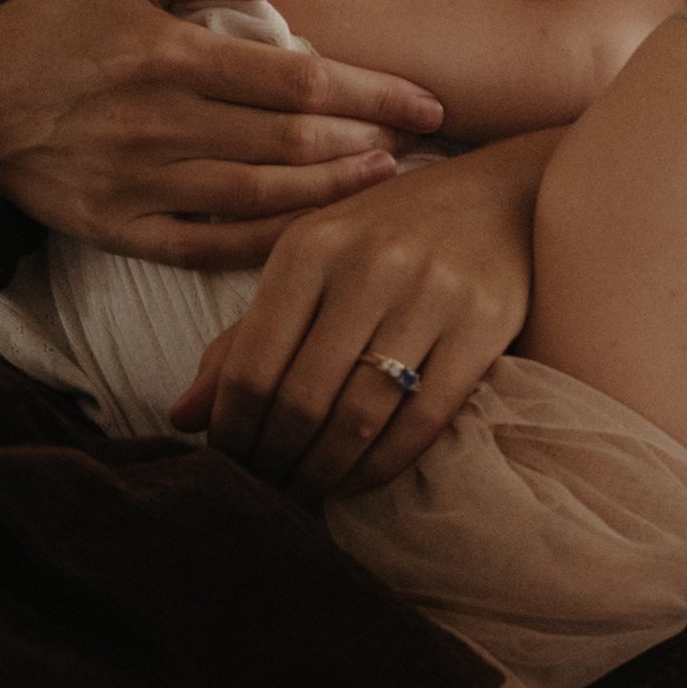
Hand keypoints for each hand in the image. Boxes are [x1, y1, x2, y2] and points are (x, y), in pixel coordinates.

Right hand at [0, 0, 444, 265]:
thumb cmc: (57, 20)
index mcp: (169, 52)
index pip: (299, 77)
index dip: (373, 90)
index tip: (424, 97)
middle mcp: (160, 122)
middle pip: (293, 138)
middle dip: (371, 139)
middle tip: (423, 138)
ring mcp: (141, 183)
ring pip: (263, 196)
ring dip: (335, 189)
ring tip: (387, 176)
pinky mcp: (122, 228)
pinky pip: (212, 247)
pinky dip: (270, 241)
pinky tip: (316, 230)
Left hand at [170, 136, 553, 493]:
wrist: (502, 195)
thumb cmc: (388, 236)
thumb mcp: (310, 264)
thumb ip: (245, 338)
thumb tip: (184, 418)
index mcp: (309, 246)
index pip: (250, 366)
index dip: (231, 433)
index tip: (228, 465)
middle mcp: (368, 263)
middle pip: (300, 400)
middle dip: (274, 462)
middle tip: (266, 492)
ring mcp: (432, 292)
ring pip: (359, 417)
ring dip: (324, 473)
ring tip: (306, 491)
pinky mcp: (486, 323)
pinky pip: (423, 420)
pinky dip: (382, 465)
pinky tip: (359, 477)